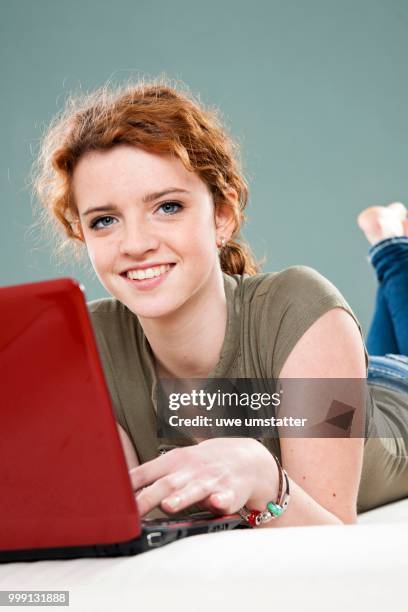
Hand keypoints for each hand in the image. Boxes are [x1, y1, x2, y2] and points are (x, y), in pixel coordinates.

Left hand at [129, 438, 278, 516]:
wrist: (245, 459)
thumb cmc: (202, 464)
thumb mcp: (176, 463)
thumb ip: (151, 476)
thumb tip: (120, 491)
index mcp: (173, 461)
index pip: (146, 471)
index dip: (129, 484)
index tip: (112, 497)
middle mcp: (190, 470)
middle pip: (166, 484)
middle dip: (148, 498)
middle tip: (133, 512)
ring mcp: (211, 480)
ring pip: (194, 489)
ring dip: (182, 497)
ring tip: (168, 506)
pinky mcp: (231, 492)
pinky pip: (226, 497)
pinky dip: (221, 500)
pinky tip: (217, 503)